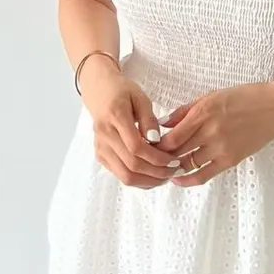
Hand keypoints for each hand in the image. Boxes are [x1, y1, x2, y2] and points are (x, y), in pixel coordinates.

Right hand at [79, 57, 178, 187]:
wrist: (99, 92)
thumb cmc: (122, 92)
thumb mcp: (140, 97)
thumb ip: (148, 119)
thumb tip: (156, 140)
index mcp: (114, 117)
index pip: (136, 147)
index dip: (157, 158)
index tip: (174, 160)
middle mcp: (104, 136)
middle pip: (132, 166)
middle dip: (157, 173)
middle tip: (175, 171)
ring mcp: (101, 148)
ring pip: (125, 176)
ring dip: (149, 181)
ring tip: (166, 176)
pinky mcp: (101, 156)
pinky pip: (121, 175)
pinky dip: (139, 180)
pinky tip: (154, 176)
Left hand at [160, 82, 273, 186]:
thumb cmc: (244, 98)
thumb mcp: (211, 96)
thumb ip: (185, 111)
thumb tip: (163, 125)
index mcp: (203, 112)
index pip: (171, 136)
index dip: (156, 143)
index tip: (150, 144)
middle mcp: (210, 132)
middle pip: (176, 150)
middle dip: (162, 155)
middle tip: (153, 157)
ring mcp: (221, 148)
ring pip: (187, 163)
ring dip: (173, 167)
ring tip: (164, 167)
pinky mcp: (230, 160)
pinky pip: (204, 175)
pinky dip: (188, 179)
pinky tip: (177, 180)